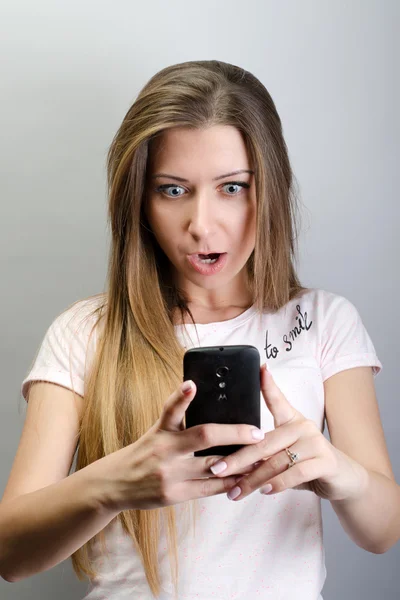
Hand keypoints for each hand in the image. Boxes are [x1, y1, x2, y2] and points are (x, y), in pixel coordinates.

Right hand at [96, 380, 263, 512]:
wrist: (114, 485)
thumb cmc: (142, 453)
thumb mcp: (155, 432)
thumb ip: (177, 420)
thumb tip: (202, 400)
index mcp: (160, 431)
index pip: (171, 409)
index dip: (181, 396)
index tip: (192, 384)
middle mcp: (164, 450)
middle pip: (203, 436)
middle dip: (234, 434)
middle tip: (257, 432)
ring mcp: (169, 474)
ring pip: (212, 466)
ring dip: (239, 462)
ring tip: (261, 457)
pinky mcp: (174, 495)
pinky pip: (207, 489)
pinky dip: (227, 483)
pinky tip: (243, 478)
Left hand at [209, 364, 367, 501]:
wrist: (343, 480)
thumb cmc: (308, 464)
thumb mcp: (284, 455)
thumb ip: (264, 454)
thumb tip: (232, 462)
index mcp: (291, 420)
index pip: (277, 399)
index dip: (268, 384)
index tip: (260, 368)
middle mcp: (302, 426)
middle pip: (264, 441)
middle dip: (238, 458)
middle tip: (217, 469)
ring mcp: (315, 442)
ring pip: (276, 461)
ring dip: (253, 480)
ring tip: (236, 491)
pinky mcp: (325, 461)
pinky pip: (295, 473)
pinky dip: (278, 484)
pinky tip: (265, 491)